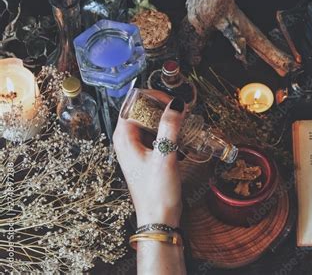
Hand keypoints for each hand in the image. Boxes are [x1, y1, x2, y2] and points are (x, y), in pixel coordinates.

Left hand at [113, 94, 185, 227]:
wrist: (159, 218)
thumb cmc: (157, 191)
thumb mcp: (165, 155)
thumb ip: (170, 127)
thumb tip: (177, 104)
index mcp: (124, 137)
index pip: (133, 103)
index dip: (153, 97)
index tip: (173, 102)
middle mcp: (126, 140)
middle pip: (142, 110)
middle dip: (162, 106)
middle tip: (181, 110)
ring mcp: (136, 148)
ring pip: (150, 122)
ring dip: (167, 119)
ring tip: (184, 121)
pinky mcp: (146, 155)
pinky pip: (155, 134)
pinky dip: (168, 131)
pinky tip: (181, 136)